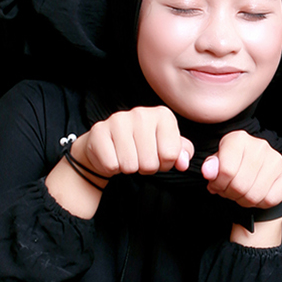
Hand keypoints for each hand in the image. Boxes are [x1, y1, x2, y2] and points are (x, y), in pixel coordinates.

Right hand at [46, 107, 193, 217]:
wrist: (108, 143)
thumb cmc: (143, 145)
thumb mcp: (167, 146)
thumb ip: (182, 153)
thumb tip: (183, 163)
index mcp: (163, 115)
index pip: (171, 154)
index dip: (165, 164)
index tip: (157, 156)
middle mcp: (141, 113)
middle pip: (150, 163)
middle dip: (146, 168)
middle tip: (140, 158)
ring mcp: (118, 120)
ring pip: (130, 165)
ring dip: (129, 168)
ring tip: (127, 156)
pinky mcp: (99, 131)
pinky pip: (111, 165)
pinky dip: (112, 168)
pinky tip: (113, 156)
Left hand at [202, 130, 281, 208]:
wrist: (257, 173)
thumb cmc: (234, 169)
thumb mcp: (217, 165)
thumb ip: (210, 168)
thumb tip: (209, 171)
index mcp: (238, 139)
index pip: (226, 170)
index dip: (219, 184)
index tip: (218, 185)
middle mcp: (260, 146)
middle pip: (240, 184)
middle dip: (232, 194)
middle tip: (231, 191)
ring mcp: (277, 159)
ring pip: (255, 194)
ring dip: (245, 201)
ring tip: (243, 194)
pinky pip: (270, 199)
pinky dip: (261, 204)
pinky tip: (258, 195)